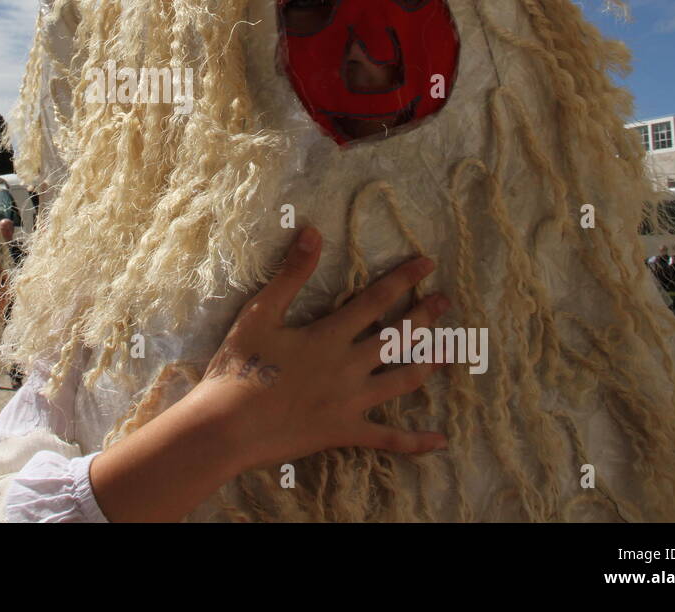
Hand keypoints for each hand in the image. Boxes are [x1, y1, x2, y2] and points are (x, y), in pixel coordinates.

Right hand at [192, 226, 448, 472]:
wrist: (227, 425)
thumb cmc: (239, 367)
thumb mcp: (260, 313)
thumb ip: (291, 274)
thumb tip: (314, 232)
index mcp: (330, 336)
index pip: (375, 300)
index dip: (403, 279)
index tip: (427, 263)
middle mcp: (349, 367)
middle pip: (397, 338)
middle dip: (425, 317)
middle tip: (445, 301)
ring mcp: (351, 402)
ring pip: (402, 381)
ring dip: (428, 364)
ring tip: (447, 352)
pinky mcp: (345, 432)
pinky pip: (388, 439)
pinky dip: (416, 441)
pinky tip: (440, 440)